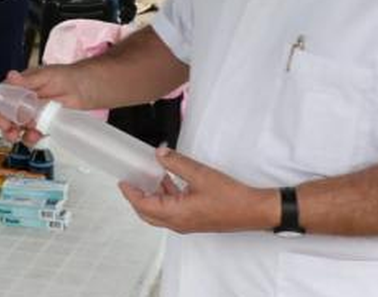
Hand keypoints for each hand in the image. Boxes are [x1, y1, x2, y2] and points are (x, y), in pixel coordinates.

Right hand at [0, 68, 90, 143]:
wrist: (87, 89)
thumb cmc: (67, 77)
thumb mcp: (46, 76)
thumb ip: (27, 81)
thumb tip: (10, 76)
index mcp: (19, 86)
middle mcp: (21, 100)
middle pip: (2, 114)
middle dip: (1, 122)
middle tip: (7, 126)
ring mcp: (30, 114)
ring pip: (14, 127)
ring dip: (12, 133)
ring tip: (17, 135)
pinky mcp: (41, 125)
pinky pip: (30, 135)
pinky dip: (30, 138)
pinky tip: (35, 136)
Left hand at [118, 147, 278, 233]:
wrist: (254, 211)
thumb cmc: (232, 198)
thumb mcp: (201, 174)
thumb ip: (177, 163)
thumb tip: (160, 154)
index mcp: (176, 214)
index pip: (143, 206)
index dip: (131, 194)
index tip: (123, 182)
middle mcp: (179, 223)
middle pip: (148, 213)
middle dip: (137, 198)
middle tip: (131, 181)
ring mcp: (187, 223)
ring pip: (160, 213)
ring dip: (152, 196)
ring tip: (148, 177)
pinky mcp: (195, 220)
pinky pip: (172, 211)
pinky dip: (165, 197)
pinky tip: (169, 181)